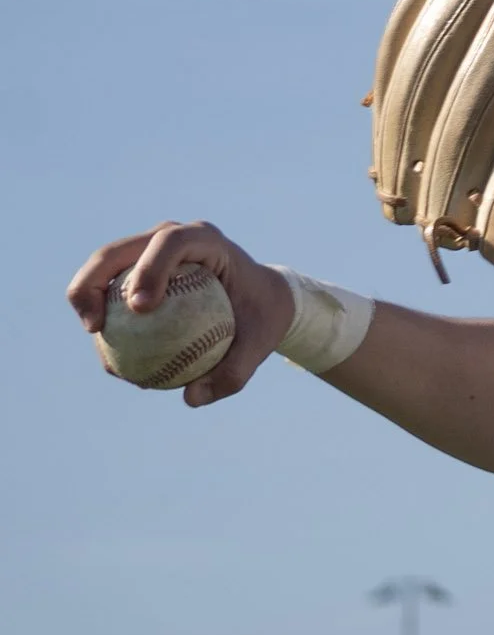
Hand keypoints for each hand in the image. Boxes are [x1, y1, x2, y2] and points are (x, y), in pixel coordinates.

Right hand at [68, 222, 296, 406]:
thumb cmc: (263, 316)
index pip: (171, 242)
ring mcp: (150, 249)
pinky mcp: (137, 268)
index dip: (150, 268)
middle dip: (93, 283)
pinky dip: (101, 315)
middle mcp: (172, 236)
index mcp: (206, 240)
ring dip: (87, 300)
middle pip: (117, 251)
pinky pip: (108, 290)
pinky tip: (106, 353)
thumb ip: (233, 372)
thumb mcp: (260, 344)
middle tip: (95, 328)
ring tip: (95, 340)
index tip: (141, 309)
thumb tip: (191, 397)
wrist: (264, 299)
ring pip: (103, 268)